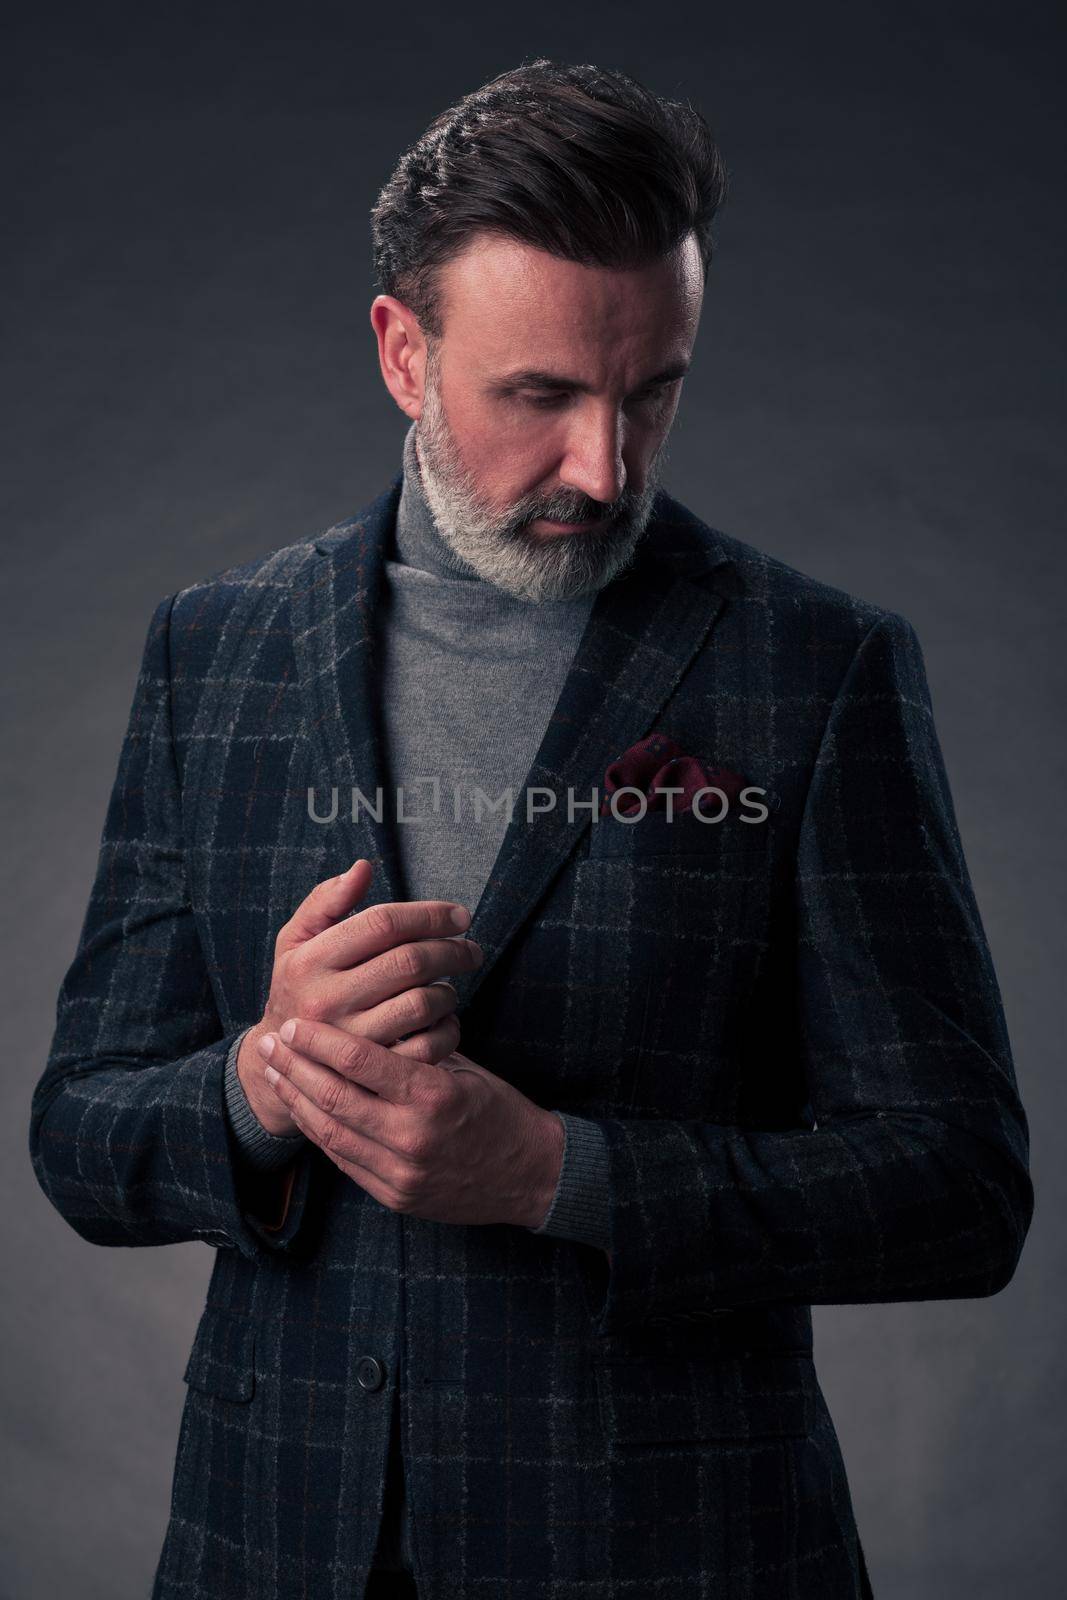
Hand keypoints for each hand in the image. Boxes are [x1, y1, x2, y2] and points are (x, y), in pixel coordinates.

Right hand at [237, 860, 482, 1136]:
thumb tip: (363, 868)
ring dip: (449, 989)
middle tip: (472, 949)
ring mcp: (350, 1040)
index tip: (460, 916)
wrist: (282, 1057)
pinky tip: (446, 1018)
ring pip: (423, 1003)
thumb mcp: (295, 939)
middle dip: (452, 950)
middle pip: (409, 962)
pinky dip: (449, 1029)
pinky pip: (428, 1046)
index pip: (383, 923)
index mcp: (311, 960)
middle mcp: (327, 1000)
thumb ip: (325, 901)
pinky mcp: (370, 1074)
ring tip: (451, 984)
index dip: (429, 914)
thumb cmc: (298, 984)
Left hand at [256, 1017, 565, 1229]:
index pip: (361, 1062)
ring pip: (331, 1132)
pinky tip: (302, 1108)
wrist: (530, 1176)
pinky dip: (318, 1132)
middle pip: (334, 1097)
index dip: (320, 1041)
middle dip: (295, 1068)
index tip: (295, 1022)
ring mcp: (400, 1172)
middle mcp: (412, 1136)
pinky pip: (344, 1161)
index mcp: (433, 1096)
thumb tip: (370, 1014)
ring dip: (297, 1100)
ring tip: (275, 1073)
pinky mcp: (395, 1196)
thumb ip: (416, 1049)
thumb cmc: (498, 1109)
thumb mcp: (464, 1068)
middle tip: (270, 1043)